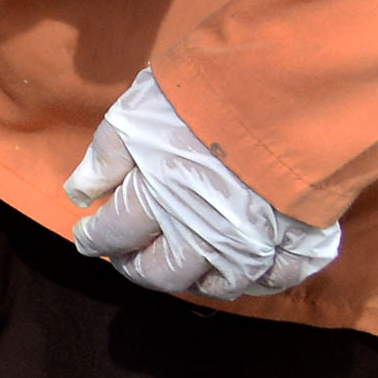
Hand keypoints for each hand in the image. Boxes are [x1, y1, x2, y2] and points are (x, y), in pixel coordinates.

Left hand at [66, 69, 341, 299]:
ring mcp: (254, 245)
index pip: (115, 234)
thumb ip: (105, 157)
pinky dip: (259, 280)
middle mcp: (203, 235)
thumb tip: (77, 193)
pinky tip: (245, 270)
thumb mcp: (133, 116)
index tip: (85, 236)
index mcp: (159, 203)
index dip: (95, 236)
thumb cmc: (198, 100)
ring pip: (219, 284)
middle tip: (126, 260)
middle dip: (138, 268)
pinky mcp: (300, 241)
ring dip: (195, 279)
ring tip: (180, 268)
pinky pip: (278, 278)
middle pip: (164, 272)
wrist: (281, 93)